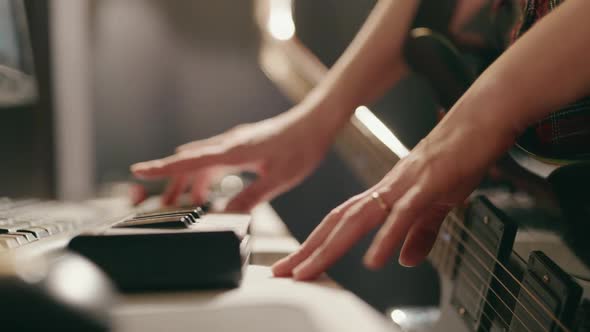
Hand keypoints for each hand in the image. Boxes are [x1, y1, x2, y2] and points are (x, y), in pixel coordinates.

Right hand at [130, 108, 335, 210]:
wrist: (315, 123)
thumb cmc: (301, 148)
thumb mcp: (278, 179)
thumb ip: (251, 198)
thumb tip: (228, 217)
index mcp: (234, 151)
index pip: (190, 160)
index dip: (162, 167)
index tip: (138, 171)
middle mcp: (229, 144)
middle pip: (189, 163)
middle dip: (172, 183)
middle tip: (161, 207)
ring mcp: (234, 143)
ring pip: (201, 162)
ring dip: (189, 182)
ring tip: (182, 205)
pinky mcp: (241, 145)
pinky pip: (214, 160)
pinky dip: (205, 176)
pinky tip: (208, 192)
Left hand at [272, 110, 515, 279]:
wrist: (481, 121)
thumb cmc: (460, 156)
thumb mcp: (438, 204)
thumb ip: (419, 232)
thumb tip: (404, 259)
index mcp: (386, 193)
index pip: (342, 222)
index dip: (317, 244)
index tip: (297, 265)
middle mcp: (386, 188)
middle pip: (338, 222)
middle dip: (309, 250)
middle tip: (283, 273)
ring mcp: (405, 184)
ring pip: (358, 219)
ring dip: (330, 247)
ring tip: (308, 271)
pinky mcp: (429, 183)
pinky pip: (403, 213)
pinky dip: (385, 238)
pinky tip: (373, 260)